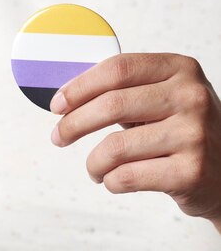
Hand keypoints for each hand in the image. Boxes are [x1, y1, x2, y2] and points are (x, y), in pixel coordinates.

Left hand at [49, 53, 220, 229]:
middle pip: (111, 105)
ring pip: (114, 148)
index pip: (118, 68)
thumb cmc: (179, 132)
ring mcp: (194, 134)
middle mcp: (192, 97)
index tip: (57, 105)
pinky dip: (110, 181)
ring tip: (95, 168)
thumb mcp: (161, 98)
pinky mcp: (192, 172)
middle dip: (73, 124)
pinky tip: (115, 180)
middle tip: (58, 137)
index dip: (79, 87)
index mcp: (180, 69)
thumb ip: (122, 92)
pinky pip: (126, 177)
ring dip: (93, 163)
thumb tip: (63, 98)